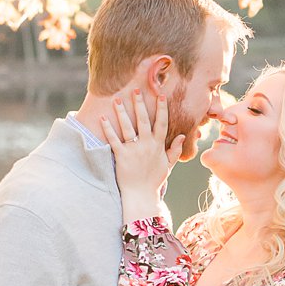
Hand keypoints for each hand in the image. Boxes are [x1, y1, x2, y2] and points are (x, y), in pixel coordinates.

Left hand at [100, 92, 172, 217]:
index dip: (162, 108)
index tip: (161, 95)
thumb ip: (175, 150)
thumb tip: (181, 135)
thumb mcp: (168, 165)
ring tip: (117, 99)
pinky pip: (114, 139)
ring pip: (128, 127)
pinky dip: (108, 128)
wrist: (141, 196)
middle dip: (140, 104)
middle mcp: (147, 145)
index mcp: (158, 146)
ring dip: (122, 112)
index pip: (161, 123)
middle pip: (144, 120)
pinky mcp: (121, 156)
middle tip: (136, 90)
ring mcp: (134, 150)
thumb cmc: (154, 181)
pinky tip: (102, 118)